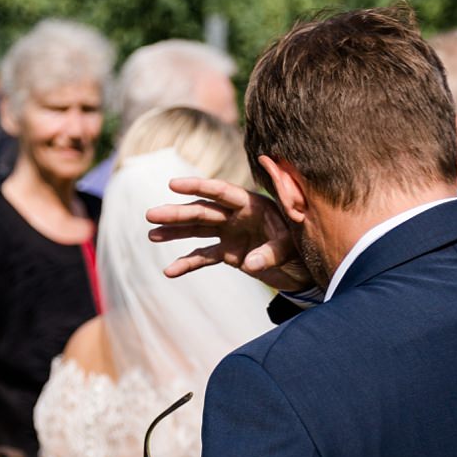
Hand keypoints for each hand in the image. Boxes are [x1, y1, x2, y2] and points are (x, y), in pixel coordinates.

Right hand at [148, 177, 314, 291]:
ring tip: (151, 234)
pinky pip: (203, 257)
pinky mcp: (228, 253)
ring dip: (174, 232)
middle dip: (177, 214)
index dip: (198, 186)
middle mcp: (236, 216)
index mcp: (252, 204)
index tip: (173, 184)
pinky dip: (187, 264)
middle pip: (203, 211)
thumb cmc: (301, 246)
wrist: (305, 265)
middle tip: (151, 215)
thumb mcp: (291, 246)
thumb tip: (249, 264)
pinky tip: (170, 272)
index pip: (221, 191)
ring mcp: (230, 233)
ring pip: (197, 230)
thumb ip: (270, 252)